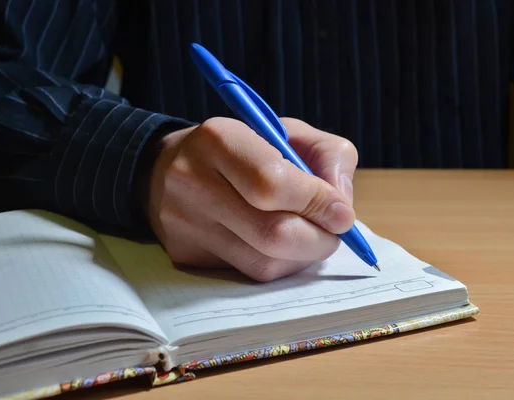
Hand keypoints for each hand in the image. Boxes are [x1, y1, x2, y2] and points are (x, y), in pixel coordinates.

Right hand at [146, 117, 357, 281]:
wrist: (171, 168)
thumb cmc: (243, 149)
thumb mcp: (288, 132)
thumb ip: (329, 156)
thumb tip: (341, 207)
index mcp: (220, 139)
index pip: (273, 183)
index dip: (316, 203)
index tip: (342, 214)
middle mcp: (194, 181)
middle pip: (272, 233)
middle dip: (318, 240)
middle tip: (333, 233)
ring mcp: (185, 224)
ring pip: (264, 263)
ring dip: (302, 256)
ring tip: (307, 235)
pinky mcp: (185, 255)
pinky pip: (248, 274)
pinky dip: (278, 265)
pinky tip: (278, 245)